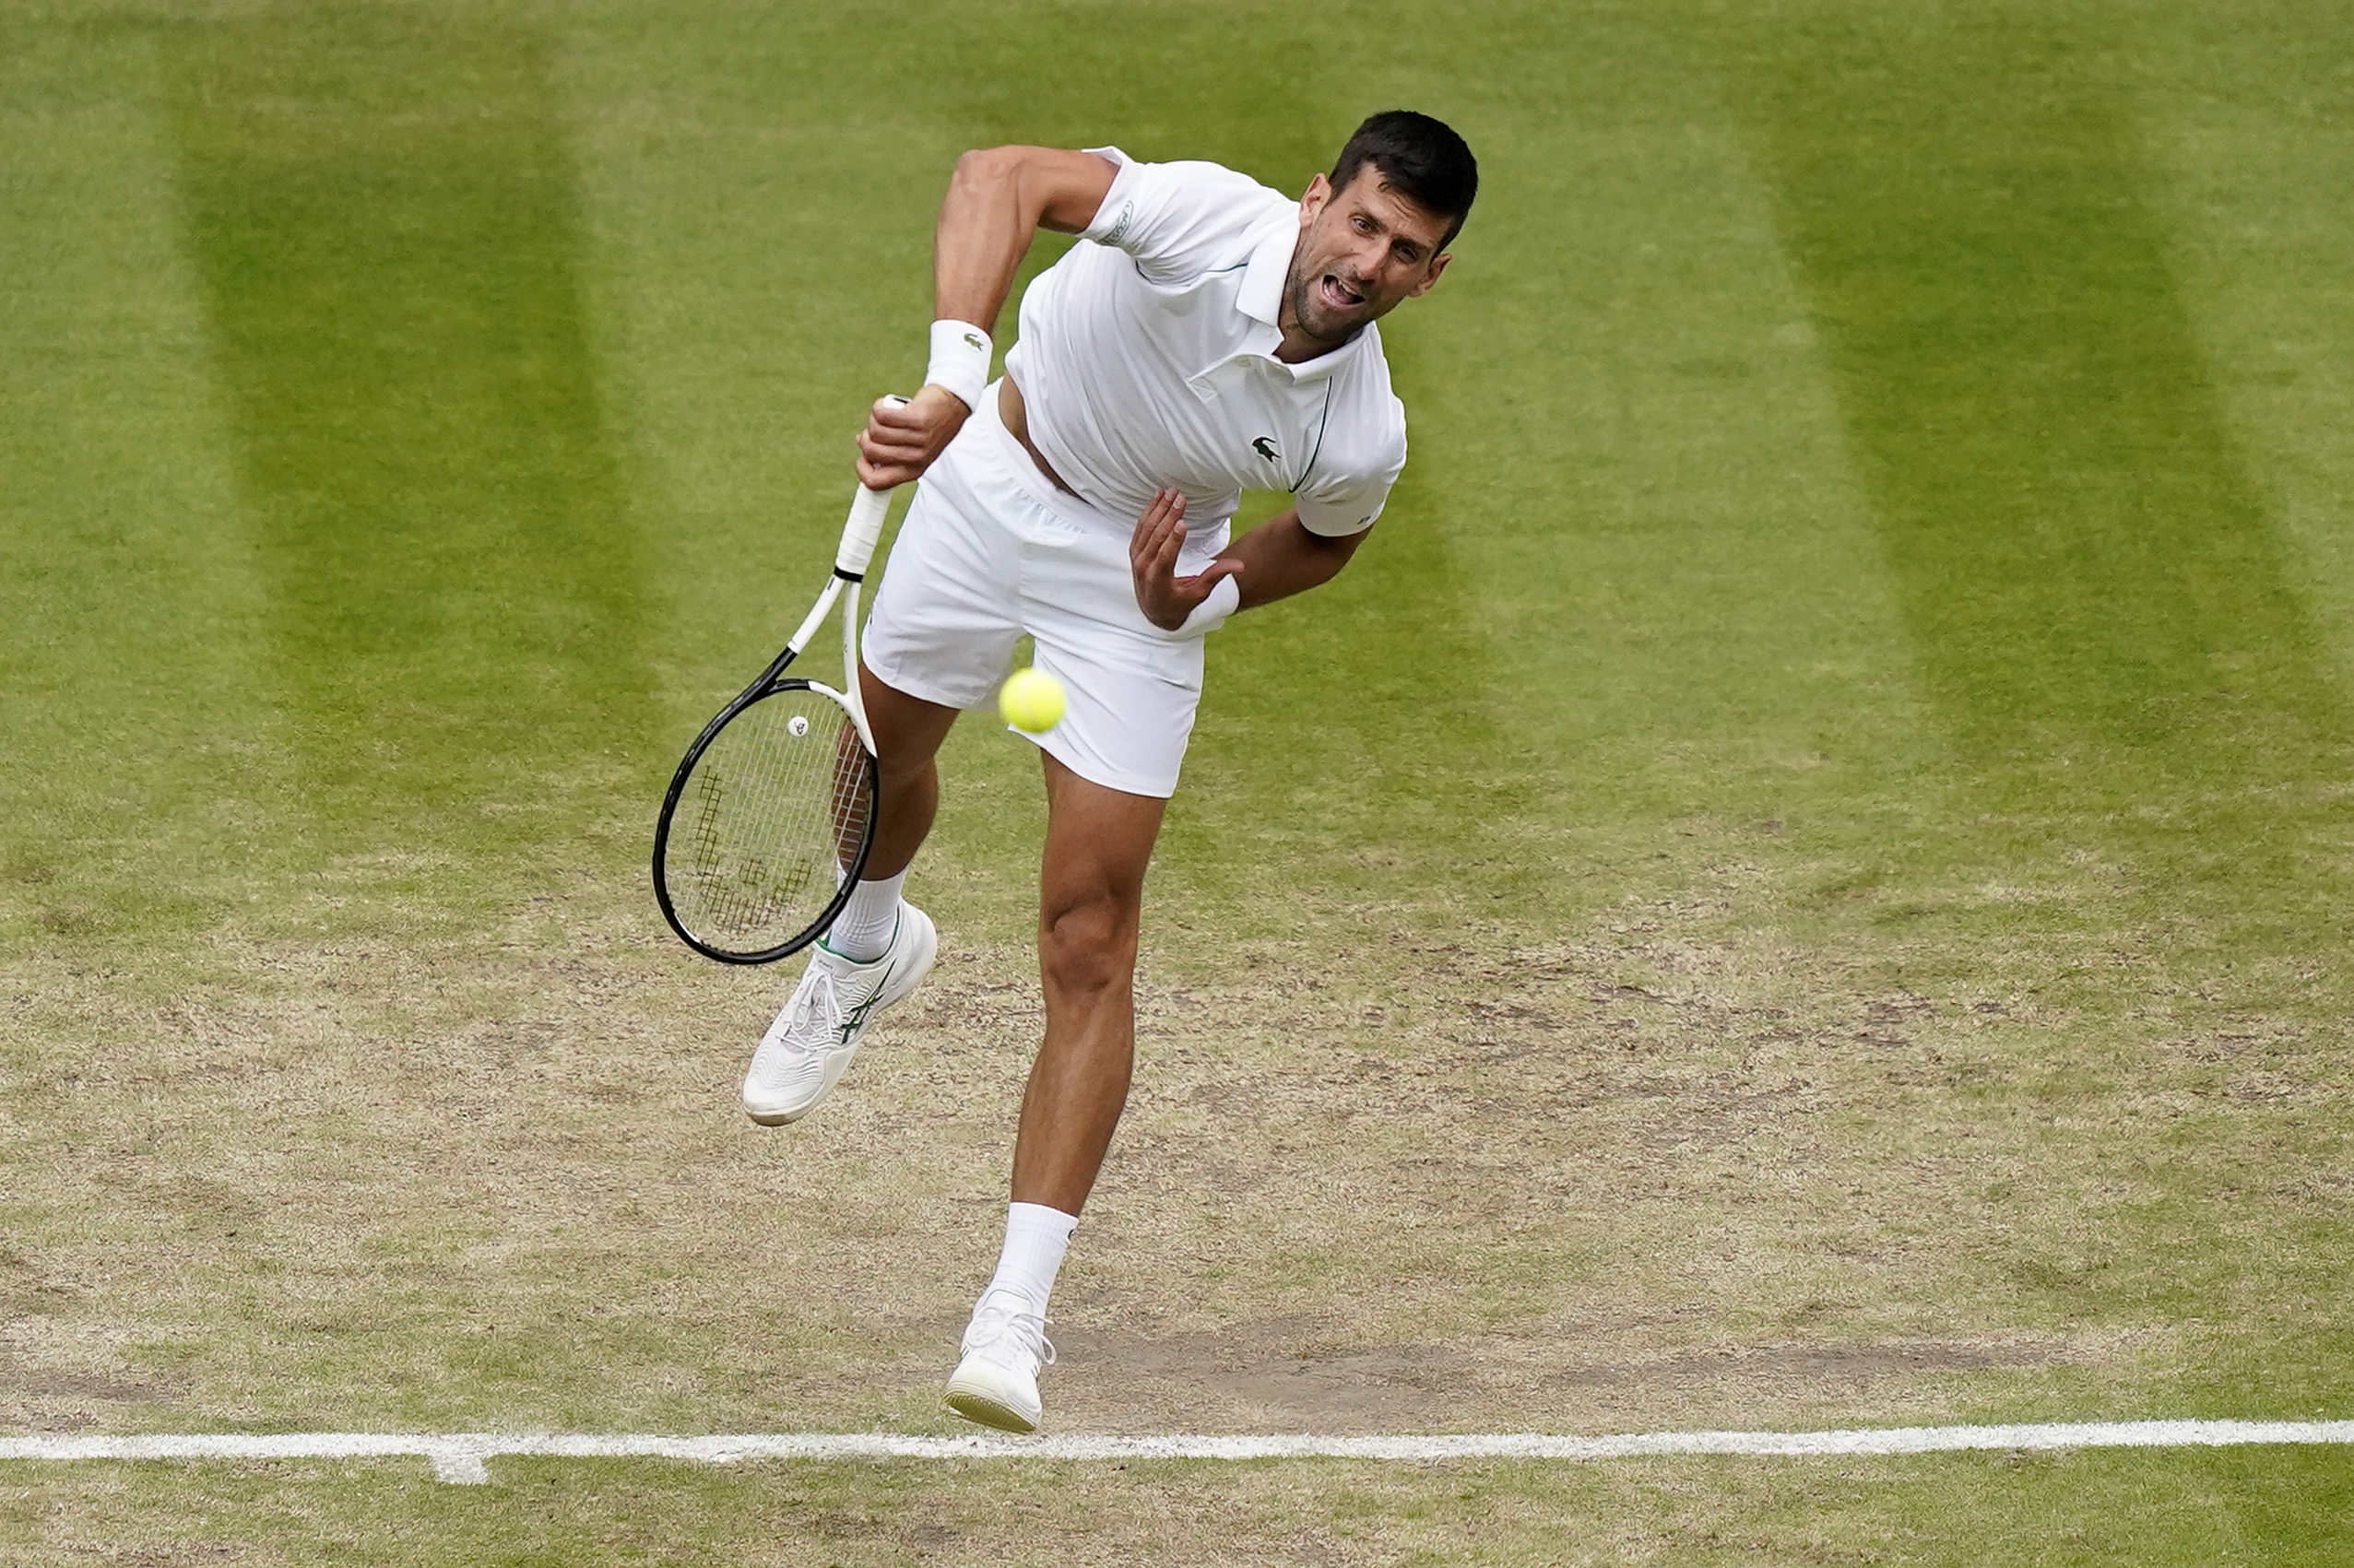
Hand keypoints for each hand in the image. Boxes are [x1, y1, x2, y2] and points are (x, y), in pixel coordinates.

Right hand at [855, 384, 969, 487]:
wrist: (952, 404)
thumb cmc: (927, 425)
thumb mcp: (911, 444)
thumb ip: (887, 448)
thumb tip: (861, 442)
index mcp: (913, 470)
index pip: (876, 482)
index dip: (862, 469)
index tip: (863, 455)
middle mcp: (916, 458)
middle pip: (870, 451)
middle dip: (868, 436)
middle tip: (878, 427)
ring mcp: (918, 439)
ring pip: (875, 431)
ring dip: (875, 419)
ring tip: (887, 414)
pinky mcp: (916, 419)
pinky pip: (882, 415)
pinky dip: (879, 406)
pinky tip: (886, 404)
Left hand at [1129, 487, 1241, 631]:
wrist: (1154, 611)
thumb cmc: (1179, 603)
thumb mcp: (1199, 594)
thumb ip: (1215, 576)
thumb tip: (1239, 565)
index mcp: (1159, 580)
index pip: (1165, 557)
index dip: (1173, 539)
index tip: (1183, 522)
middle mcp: (1144, 567)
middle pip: (1155, 537)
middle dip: (1168, 515)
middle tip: (1180, 497)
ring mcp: (1137, 558)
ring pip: (1146, 528)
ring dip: (1158, 508)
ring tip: (1171, 492)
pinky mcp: (1135, 550)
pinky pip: (1141, 527)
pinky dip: (1149, 511)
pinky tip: (1157, 496)